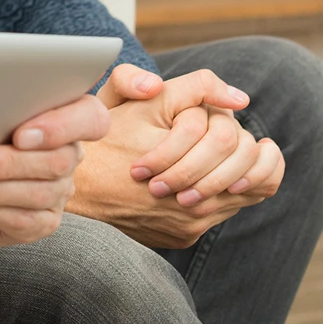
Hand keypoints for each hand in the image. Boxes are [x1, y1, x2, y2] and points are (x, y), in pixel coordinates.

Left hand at [0, 92, 109, 247]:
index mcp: (65, 115)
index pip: (90, 118)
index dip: (62, 126)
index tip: (20, 135)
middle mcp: (69, 154)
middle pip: (57, 160)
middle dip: (9, 164)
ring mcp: (60, 190)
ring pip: (39, 193)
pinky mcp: (45, 221)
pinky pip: (25, 220)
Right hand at [69, 66, 284, 247]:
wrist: (74, 187)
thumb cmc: (108, 139)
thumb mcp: (147, 100)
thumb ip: (196, 87)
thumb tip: (240, 99)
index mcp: (193, 168)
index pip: (244, 149)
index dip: (238, 134)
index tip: (227, 122)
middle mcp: (195, 207)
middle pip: (248, 178)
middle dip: (238, 154)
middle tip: (224, 138)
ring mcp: (189, 226)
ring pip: (237, 200)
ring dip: (230, 175)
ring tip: (213, 156)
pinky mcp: (182, 236)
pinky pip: (216, 214)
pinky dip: (213, 193)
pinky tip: (194, 175)